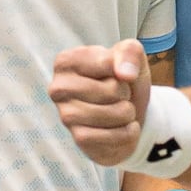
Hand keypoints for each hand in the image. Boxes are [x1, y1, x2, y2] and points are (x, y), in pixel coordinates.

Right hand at [48, 39, 151, 165]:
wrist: (131, 113)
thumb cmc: (125, 79)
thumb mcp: (131, 55)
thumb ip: (129, 52)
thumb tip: (125, 74)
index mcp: (66, 61)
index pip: (108, 63)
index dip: (123, 69)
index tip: (115, 73)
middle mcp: (58, 88)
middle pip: (112, 89)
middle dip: (125, 93)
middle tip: (117, 95)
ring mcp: (66, 115)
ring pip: (114, 113)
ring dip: (127, 113)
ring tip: (119, 110)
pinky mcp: (79, 139)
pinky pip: (114, 136)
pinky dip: (127, 133)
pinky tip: (120, 128)